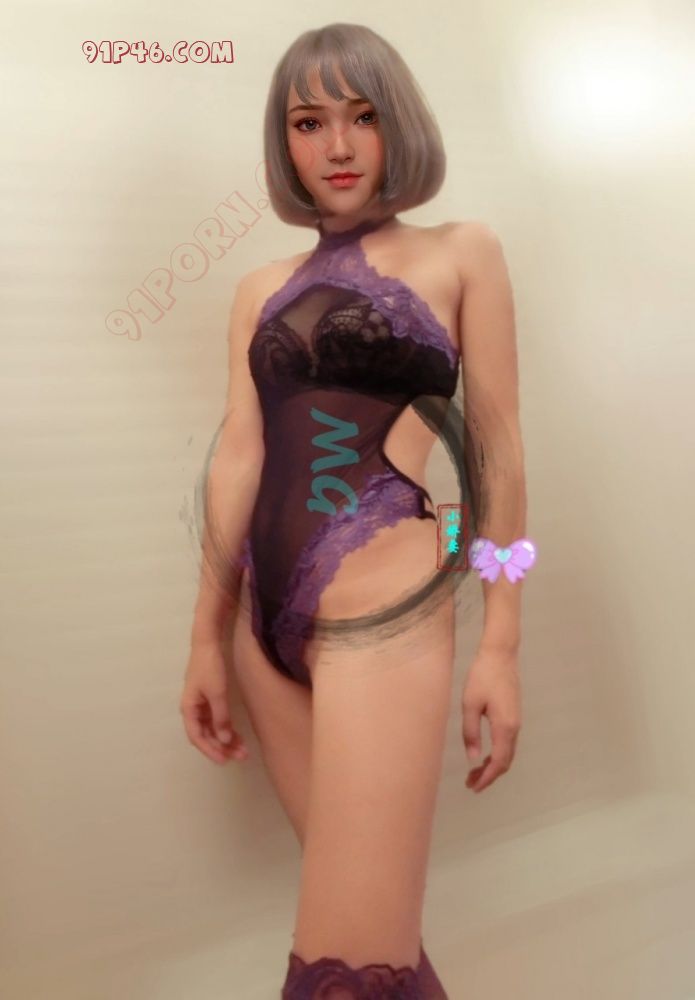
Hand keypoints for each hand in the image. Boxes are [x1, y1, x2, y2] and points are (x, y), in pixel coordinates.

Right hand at [179, 638, 249, 765]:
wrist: (208, 644)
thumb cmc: (210, 667)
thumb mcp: (217, 693)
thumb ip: (220, 717)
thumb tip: (223, 741)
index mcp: (188, 709)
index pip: (197, 737)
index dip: (210, 750)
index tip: (224, 760)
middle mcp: (193, 710)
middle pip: (206, 735)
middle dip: (222, 748)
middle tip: (240, 757)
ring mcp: (201, 705)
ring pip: (213, 729)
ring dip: (226, 740)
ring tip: (243, 750)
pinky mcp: (209, 699)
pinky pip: (217, 720)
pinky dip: (227, 728)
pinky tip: (238, 736)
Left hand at [460, 646, 520, 792]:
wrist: (500, 655)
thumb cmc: (482, 676)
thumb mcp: (470, 704)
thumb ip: (471, 733)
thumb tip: (473, 759)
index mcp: (505, 727)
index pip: (499, 762)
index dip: (487, 778)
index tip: (473, 787)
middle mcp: (515, 727)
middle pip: (506, 761)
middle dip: (489, 776)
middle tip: (470, 784)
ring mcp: (517, 721)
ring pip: (508, 753)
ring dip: (492, 766)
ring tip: (473, 773)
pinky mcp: (514, 715)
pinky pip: (508, 743)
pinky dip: (497, 754)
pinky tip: (484, 754)